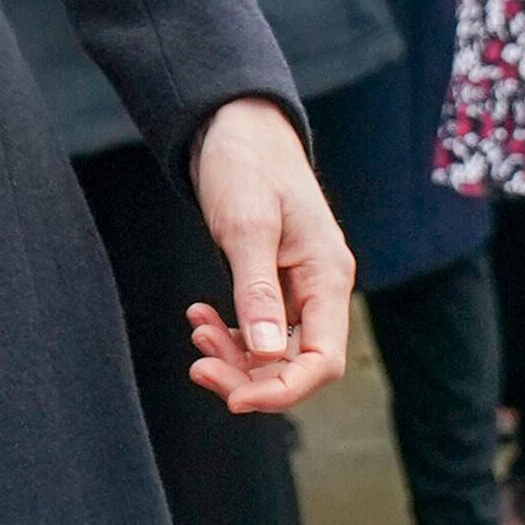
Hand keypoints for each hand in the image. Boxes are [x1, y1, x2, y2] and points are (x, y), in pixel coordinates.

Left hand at [185, 97, 351, 414]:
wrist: (236, 124)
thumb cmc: (247, 163)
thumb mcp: (246, 225)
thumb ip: (256, 290)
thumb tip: (265, 355)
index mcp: (328, 275)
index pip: (321, 360)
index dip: (281, 390)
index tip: (233, 400)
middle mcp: (320, 287)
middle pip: (297, 363)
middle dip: (248, 376)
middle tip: (197, 367)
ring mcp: (299, 286)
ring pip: (274, 350)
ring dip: (235, 356)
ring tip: (196, 333)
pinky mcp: (274, 280)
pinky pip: (259, 328)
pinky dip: (229, 333)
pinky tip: (200, 319)